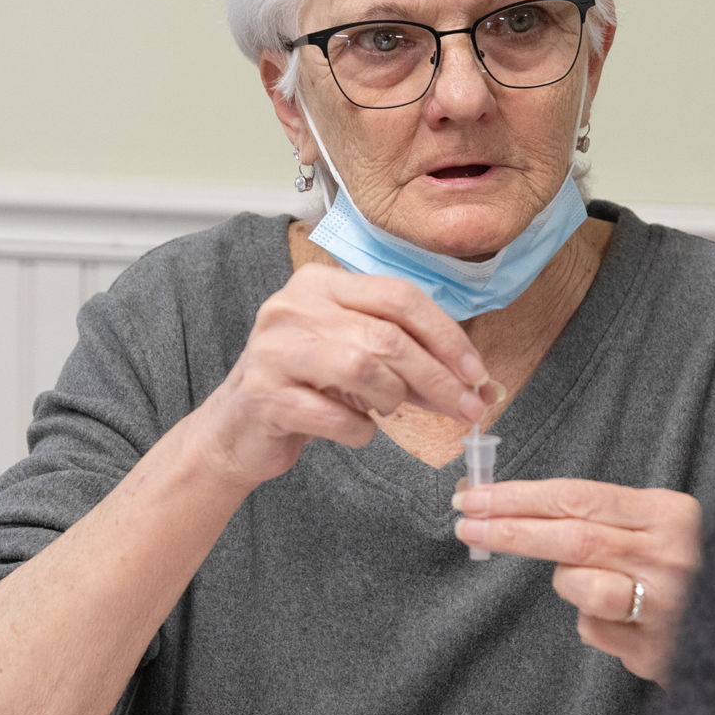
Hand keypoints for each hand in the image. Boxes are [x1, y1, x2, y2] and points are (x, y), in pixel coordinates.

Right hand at [190, 263, 492, 489]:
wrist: (237, 429)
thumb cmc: (306, 387)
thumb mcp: (356, 359)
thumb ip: (407, 361)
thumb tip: (473, 383)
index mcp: (321, 284)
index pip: (399, 297)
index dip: (446, 336)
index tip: (476, 373)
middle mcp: (293, 307)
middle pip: (387, 336)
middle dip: (437, 377)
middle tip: (467, 409)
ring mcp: (274, 349)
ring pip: (363, 368)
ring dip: (392, 399)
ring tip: (388, 412)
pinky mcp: (264, 395)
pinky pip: (335, 416)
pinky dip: (358, 430)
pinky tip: (354, 430)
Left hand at [452, 478, 700, 682]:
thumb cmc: (692, 569)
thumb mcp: (665, 527)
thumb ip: (609, 518)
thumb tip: (520, 509)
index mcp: (671, 514)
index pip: (578, 497)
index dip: (519, 496)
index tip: (475, 497)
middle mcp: (671, 556)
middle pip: (569, 537)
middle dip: (509, 530)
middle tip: (466, 526)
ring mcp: (664, 607)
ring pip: (577, 587)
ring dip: (566, 583)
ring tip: (591, 583)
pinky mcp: (655, 652)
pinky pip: (593, 630)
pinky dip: (595, 621)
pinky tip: (625, 621)